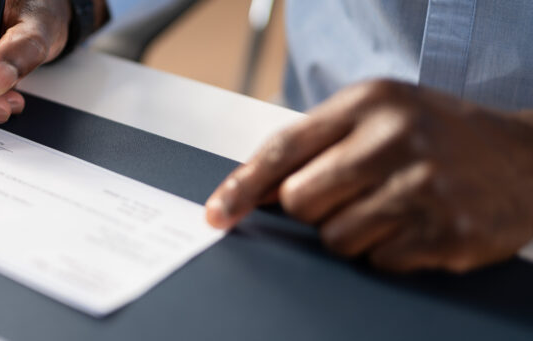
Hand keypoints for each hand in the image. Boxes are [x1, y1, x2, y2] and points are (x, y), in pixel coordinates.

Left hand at [204, 80, 532, 272]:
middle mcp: (394, 139)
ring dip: (351, 234)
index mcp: (368, 103)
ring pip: (335, 238)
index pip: (283, 149)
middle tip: (349, 195)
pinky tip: (416, 225)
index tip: (217, 213)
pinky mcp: (446, 232)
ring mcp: (424, 187)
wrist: (527, 158)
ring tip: (389, 208)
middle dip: (312, 209)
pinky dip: (388, 252)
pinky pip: (378, 261)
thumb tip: (250, 193)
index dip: (242, 186)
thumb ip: (315, 145)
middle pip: (301, 201)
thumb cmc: (439, 136)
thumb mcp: (378, 117)